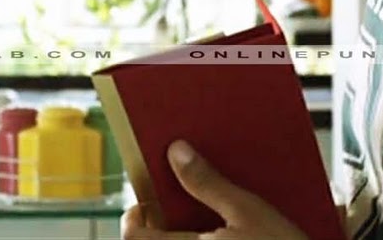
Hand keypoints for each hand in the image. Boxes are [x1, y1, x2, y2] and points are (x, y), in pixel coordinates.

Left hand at [120, 139, 312, 239]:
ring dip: (185, 232)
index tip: (146, 201)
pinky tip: (228, 232)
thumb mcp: (249, 211)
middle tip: (175, 205)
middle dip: (159, 226)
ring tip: (206, 217)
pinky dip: (207, 238)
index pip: (134, 235)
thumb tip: (175, 151)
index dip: (133, 217)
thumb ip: (208, 184)